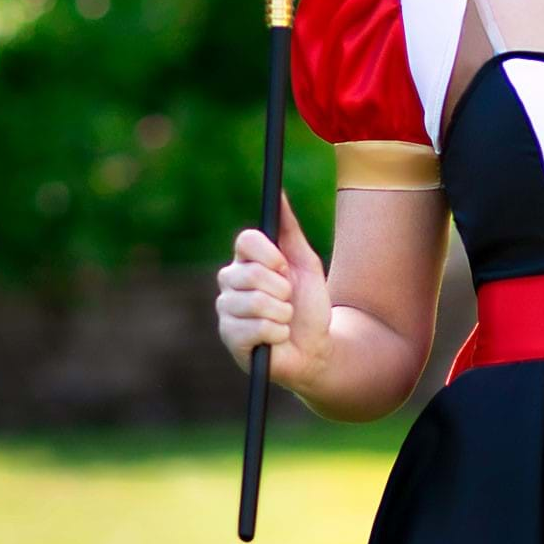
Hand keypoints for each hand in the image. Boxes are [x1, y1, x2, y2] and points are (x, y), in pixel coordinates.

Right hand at [215, 192, 332, 389]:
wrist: (316, 349)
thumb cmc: (309, 307)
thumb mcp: (306, 265)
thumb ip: (290, 231)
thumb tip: (279, 194)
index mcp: (246, 261)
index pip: (246, 240)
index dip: (270, 255)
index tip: (285, 268)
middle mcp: (231, 282)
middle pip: (252, 272)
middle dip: (282, 290)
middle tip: (287, 301)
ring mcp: (227, 310)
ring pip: (256, 302)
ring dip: (283, 313)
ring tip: (284, 320)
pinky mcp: (230, 337)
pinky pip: (257, 328)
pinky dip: (277, 333)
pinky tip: (277, 338)